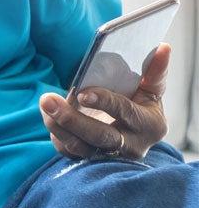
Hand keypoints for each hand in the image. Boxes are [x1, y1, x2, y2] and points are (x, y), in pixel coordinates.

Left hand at [39, 42, 170, 159]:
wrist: (135, 133)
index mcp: (150, 125)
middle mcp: (132, 146)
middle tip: (47, 99)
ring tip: (44, 104)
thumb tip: (163, 47)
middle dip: (72, 119)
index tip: (82, 93)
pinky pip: (71, 152)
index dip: (104, 102)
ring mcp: (111, 156)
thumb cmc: (142, 104)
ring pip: (81, 147)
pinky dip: (57, 136)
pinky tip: (48, 117)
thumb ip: (155, 71)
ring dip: (58, 126)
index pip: (125, 112)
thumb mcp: (151, 89)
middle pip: (99, 136)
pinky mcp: (93, 159)